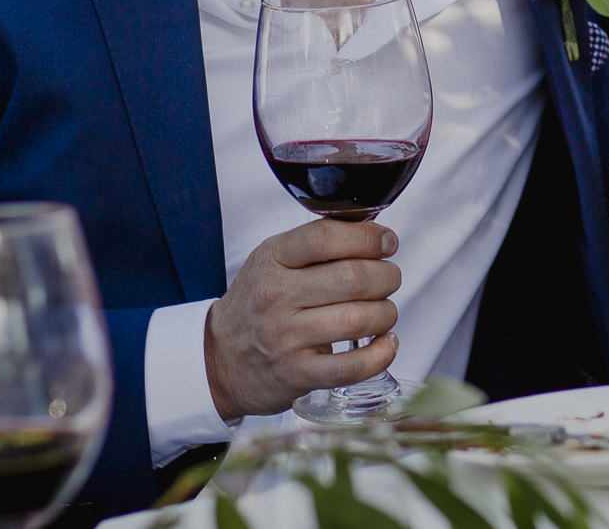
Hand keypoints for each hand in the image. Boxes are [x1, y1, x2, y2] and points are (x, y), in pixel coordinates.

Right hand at [203, 218, 401, 419]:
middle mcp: (276, 297)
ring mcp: (285, 339)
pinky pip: (353, 367)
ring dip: (386, 313)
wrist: (218, 359)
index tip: (386, 242)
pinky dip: (381, 354)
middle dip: (387, 276)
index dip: (367, 237)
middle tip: (389, 278)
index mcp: (272, 260)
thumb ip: (315, 245)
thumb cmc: (257, 304)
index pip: (324, 237)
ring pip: (359, 320)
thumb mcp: (271, 261)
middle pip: (353, 278)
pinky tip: (385, 343)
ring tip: (384, 311)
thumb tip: (374, 233)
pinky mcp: (296, 375)